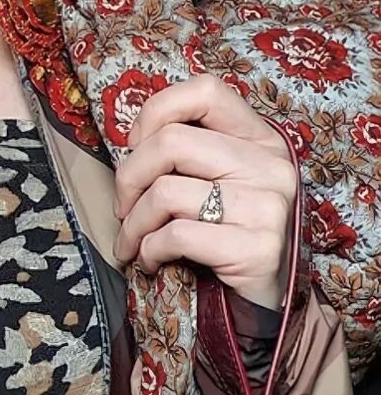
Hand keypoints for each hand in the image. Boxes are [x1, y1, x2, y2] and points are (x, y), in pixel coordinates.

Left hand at [112, 73, 296, 309]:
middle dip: (129, 177)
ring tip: (131, 240)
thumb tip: (129, 142)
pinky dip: (149, 249)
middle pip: (170, 143)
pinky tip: (150, 260)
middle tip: (122, 206)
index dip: (157, 111)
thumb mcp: (217, 180)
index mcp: (261, 138)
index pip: (205, 91)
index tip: (135, 146)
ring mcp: (269, 206)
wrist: (264, 303)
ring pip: (165, 192)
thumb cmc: (226, 232)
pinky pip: (177, 235)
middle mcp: (271, 165)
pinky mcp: (258, 248)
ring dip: (134, 223)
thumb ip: (188, 150)